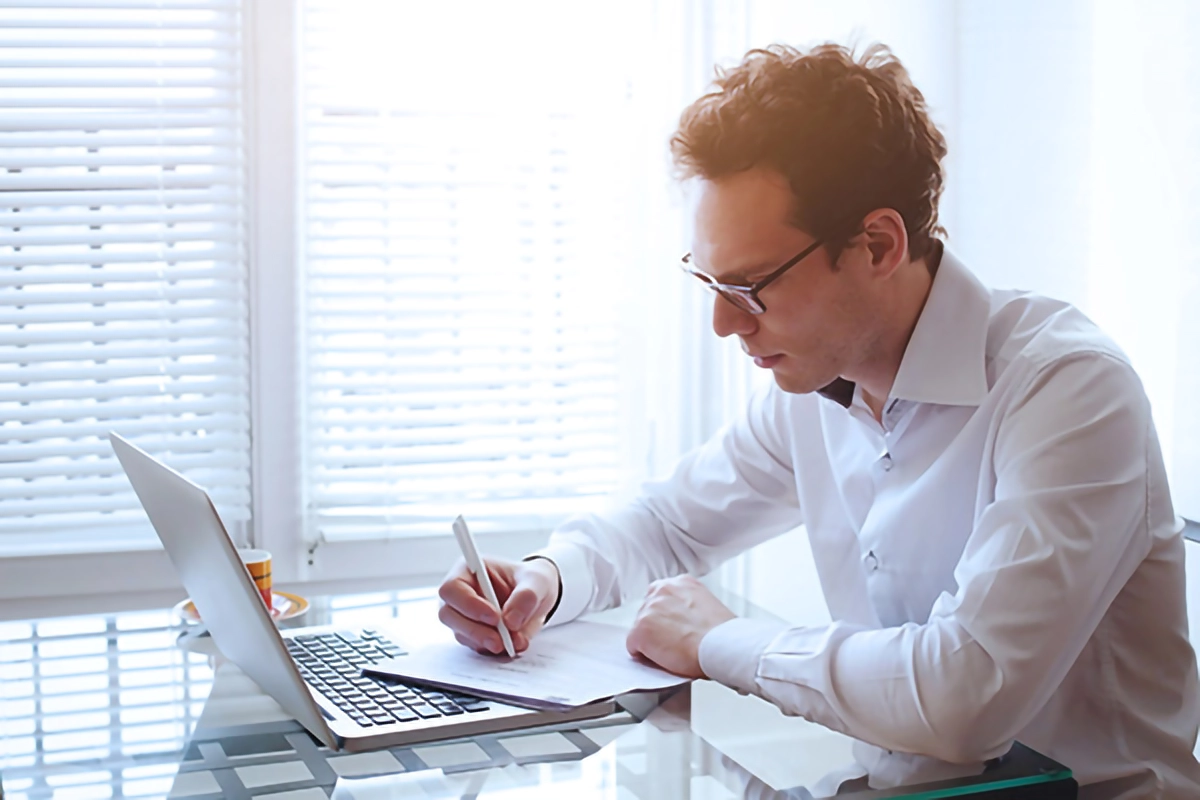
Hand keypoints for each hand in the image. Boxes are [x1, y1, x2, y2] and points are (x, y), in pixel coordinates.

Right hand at [438, 556, 559, 654]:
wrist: (539, 598)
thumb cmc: (532, 581)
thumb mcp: (538, 581)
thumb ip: (526, 596)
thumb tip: (511, 621)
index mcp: (469, 570)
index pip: (452, 587)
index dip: (468, 604)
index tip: (494, 617)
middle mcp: (461, 593)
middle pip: (448, 614)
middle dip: (474, 630)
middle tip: (499, 640)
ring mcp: (464, 615)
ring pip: (460, 633)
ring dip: (483, 642)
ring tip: (510, 643)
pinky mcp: (473, 634)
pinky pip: (474, 646)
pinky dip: (491, 649)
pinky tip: (510, 645)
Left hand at [625, 575, 735, 678]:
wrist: (722, 646)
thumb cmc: (723, 635)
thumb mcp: (708, 606)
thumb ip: (689, 606)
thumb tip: (682, 621)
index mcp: (681, 582)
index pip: (661, 599)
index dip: (667, 619)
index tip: (675, 629)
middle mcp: (662, 589)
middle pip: (648, 612)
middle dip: (658, 628)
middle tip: (675, 643)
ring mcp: (649, 608)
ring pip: (641, 630)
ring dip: (653, 642)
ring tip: (673, 652)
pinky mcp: (640, 629)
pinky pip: (634, 647)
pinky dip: (646, 656)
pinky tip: (665, 658)